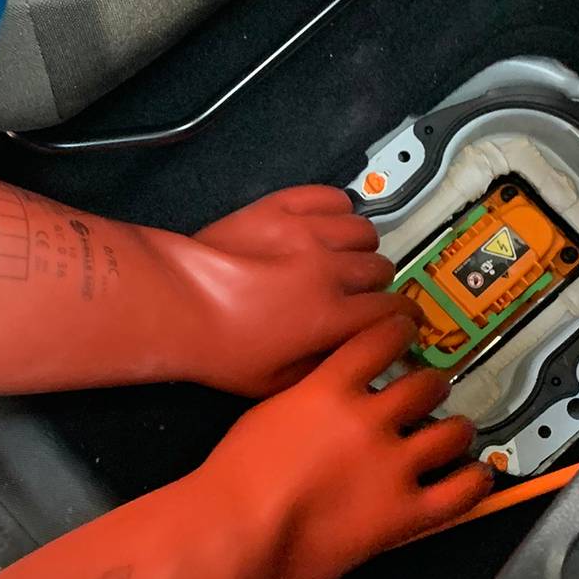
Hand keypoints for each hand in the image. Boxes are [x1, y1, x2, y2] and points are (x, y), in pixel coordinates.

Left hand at [0, 160, 413, 397]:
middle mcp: (329, 270)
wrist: (176, 305)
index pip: (392, 311)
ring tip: (344, 257)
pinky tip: (325, 224)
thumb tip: (350, 355)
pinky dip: (335, 209)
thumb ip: (324, 365)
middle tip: (361, 294)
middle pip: (381, 268)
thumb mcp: (277, 382)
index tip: (400, 320)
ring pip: (362, 229)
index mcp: (333, 317)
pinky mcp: (281, 207)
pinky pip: (329, 197)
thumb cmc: (220, 351)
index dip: (402, 318)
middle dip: (378, 285)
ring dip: (360, 246)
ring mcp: (306, 233)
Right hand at [198, 313, 493, 578]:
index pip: (382, 340)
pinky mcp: (406, 514)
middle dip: (430, 386)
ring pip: (452, 433)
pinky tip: (475, 476)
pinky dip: (474, 482)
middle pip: (424, 386)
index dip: (400, 333)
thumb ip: (306, 397)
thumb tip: (327, 395)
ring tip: (455, 432)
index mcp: (330, 389)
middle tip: (428, 391)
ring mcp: (394, 467)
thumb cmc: (233, 481)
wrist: (238, 537)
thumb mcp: (264, 414)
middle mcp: (370, 420)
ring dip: (457, 430)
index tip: (405, 333)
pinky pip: (461, 493)